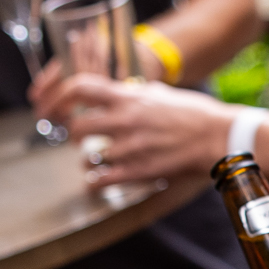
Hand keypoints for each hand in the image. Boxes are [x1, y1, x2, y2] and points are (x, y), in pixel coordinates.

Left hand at [43, 73, 235, 186]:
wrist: (218, 137)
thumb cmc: (194, 113)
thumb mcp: (160, 93)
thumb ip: (134, 92)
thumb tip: (119, 89)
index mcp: (129, 96)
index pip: (79, 86)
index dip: (58, 97)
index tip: (50, 106)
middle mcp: (125, 120)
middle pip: (76, 127)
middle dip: (73, 135)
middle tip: (77, 138)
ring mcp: (130, 147)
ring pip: (86, 157)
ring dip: (86, 159)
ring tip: (94, 159)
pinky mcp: (138, 171)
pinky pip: (101, 180)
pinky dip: (94, 181)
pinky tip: (98, 180)